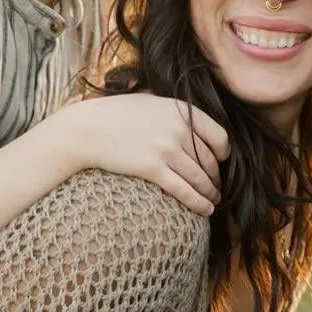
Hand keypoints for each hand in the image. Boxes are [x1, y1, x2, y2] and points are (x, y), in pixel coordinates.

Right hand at [50, 95, 228, 214]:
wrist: (88, 129)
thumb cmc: (117, 115)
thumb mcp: (151, 101)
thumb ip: (173, 111)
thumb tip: (191, 120)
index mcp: (181, 110)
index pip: (219, 136)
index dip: (224, 154)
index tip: (221, 162)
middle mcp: (178, 129)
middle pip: (210, 161)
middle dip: (216, 177)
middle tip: (216, 187)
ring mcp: (166, 148)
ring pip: (200, 178)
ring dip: (210, 193)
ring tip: (213, 201)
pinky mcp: (152, 168)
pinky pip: (184, 190)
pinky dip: (198, 202)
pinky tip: (205, 210)